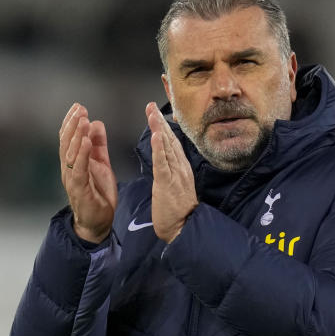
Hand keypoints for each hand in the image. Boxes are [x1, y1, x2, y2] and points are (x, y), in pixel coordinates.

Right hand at [59, 103, 117, 242]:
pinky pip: (79, 169)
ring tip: (83, 120)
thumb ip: (99, 145)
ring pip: (71, 153)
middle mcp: (69, 169)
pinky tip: (87, 142)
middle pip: (66, 142)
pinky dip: (83, 154)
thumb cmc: (98, 194)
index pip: (68, 138)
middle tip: (80, 109)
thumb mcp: (102, 164)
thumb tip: (96, 123)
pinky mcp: (79, 189)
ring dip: (77, 135)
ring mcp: (72, 179)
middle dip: (72, 124)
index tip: (78, 107)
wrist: (98, 222)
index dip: (71, 122)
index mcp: (73, 162)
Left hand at [147, 102, 197, 242]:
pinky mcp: (167, 184)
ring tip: (151, 114)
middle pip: (169, 140)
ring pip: (166, 148)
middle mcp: (180, 168)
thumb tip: (167, 163)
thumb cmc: (178, 212)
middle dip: (159, 122)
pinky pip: (163, 164)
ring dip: (158, 129)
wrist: (184, 229)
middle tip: (150, 106)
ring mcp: (175, 175)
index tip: (156, 113)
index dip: (164, 127)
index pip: (172, 143)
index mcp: (181, 169)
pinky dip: (158, 149)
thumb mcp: (176, 188)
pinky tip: (155, 136)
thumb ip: (172, 173)